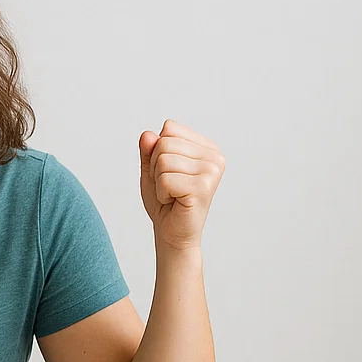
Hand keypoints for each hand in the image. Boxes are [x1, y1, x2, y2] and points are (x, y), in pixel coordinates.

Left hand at [139, 119, 224, 249]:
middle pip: (164, 143)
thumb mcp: (152, 170)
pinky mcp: (203, 187)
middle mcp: (214, 157)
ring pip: (163, 160)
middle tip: (169, 187)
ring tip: (172, 194)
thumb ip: (149, 150)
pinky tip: (174, 201)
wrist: (173, 234)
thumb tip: (148, 135)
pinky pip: (165, 179)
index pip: (169, 128)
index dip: (158, 151)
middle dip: (156, 167)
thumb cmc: (165, 202)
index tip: (169, 172)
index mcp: (206, 147)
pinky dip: (161, 193)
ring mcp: (212, 171)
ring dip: (158, 181)